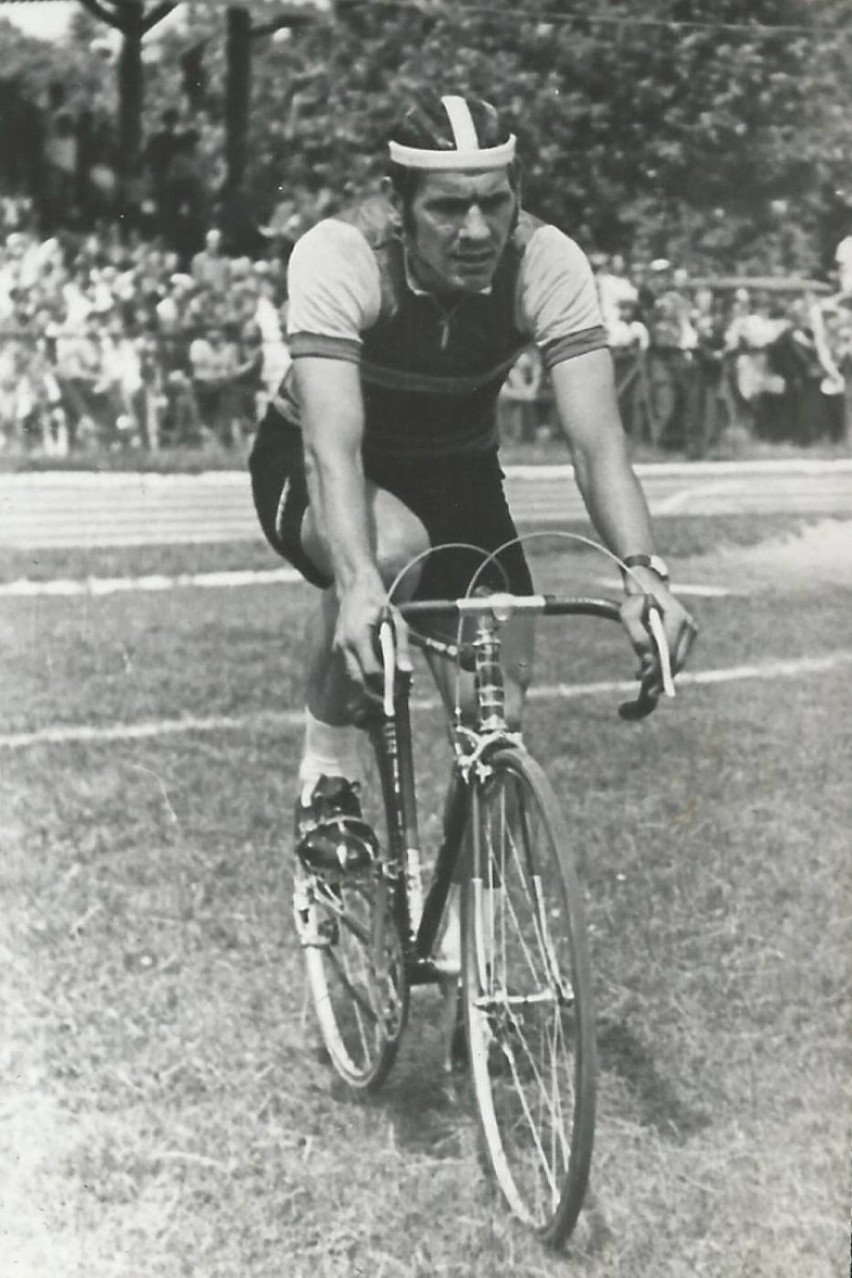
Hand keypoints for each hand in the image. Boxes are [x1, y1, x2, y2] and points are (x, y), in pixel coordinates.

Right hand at [333, 574, 411, 707]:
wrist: (353, 590)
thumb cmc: (378, 604)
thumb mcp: (396, 622)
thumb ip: (401, 648)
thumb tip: (406, 673)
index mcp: (358, 637)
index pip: (371, 671)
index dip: (385, 687)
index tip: (399, 694)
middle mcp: (344, 646)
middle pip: (358, 682)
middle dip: (375, 698)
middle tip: (392, 708)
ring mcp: (338, 650)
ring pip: (353, 681)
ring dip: (369, 693)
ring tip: (388, 699)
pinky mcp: (338, 653)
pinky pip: (352, 673)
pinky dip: (364, 683)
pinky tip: (379, 686)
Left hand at [620, 569, 697, 695]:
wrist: (648, 585)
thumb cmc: (635, 600)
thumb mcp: (628, 614)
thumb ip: (636, 636)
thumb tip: (646, 660)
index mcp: (677, 617)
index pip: (669, 651)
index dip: (658, 670)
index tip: (645, 683)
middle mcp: (689, 625)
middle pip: (677, 660)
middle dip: (660, 677)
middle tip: (644, 693)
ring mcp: (690, 631)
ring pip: (678, 661)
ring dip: (662, 674)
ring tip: (642, 682)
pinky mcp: (687, 636)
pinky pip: (677, 656)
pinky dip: (664, 666)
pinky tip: (647, 672)